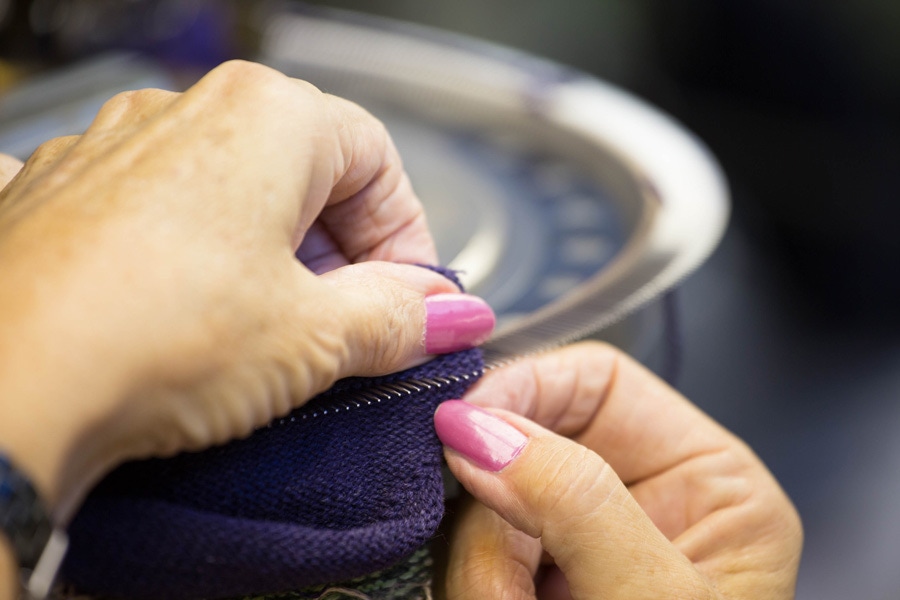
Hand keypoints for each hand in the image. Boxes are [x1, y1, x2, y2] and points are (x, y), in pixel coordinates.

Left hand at [0, 61, 493, 522]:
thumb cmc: (147, 338)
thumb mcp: (311, 337)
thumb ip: (399, 317)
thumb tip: (449, 315)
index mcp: (264, 117)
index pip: (377, 162)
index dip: (408, 236)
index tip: (412, 299)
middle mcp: (183, 114)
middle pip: (304, 175)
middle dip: (341, 255)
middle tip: (350, 328)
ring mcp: (114, 152)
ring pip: (229, 196)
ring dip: (269, 262)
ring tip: (270, 336)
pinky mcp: (64, 199)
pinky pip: (157, 218)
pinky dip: (192, 263)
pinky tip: (191, 317)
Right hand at [435, 342, 801, 598]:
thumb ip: (577, 504)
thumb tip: (477, 427)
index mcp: (706, 480)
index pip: (596, 380)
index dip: (524, 390)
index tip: (461, 429)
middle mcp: (640, 499)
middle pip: (526, 441)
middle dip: (495, 508)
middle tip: (493, 580)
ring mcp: (579, 544)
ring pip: (485, 502)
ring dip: (477, 565)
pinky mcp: (532, 583)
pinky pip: (472, 555)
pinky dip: (471, 588)